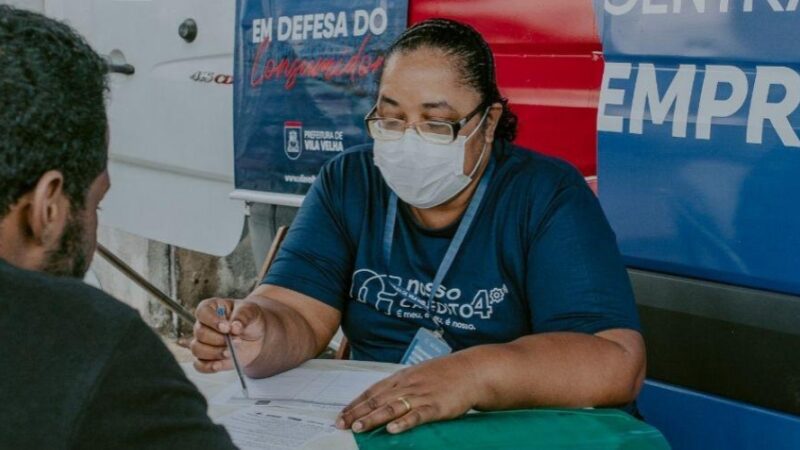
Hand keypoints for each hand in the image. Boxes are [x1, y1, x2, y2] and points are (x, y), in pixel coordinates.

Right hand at [191, 297, 265, 372]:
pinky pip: (199, 365)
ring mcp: (203, 342)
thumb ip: (243, 316)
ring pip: (197, 349)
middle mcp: (203, 324)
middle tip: (237, 340)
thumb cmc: (251, 318)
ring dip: (214, 353)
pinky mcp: (207, 358)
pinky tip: (219, 365)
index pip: (202, 312)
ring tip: (231, 352)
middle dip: (218, 339)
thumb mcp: (251, 311)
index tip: (227, 327)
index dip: (212, 321)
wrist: (257, 335)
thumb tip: (234, 327)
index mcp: (211, 308)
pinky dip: (208, 367)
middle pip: (200, 333)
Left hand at [336, 354, 483, 433]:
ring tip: (359, 427)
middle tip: (341, 424)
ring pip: (392, 407)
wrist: (471, 370)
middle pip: (378, 400)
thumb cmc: (445, 373)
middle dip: (358, 412)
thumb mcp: (418, 374)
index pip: (373, 391)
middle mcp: (407, 385)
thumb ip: (400, 385)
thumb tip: (382, 398)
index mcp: (401, 377)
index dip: (356, 403)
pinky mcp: (436, 406)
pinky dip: (404, 423)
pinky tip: (392, 429)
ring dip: (374, 418)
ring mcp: (421, 395)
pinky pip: (417, 415)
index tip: (341, 415)